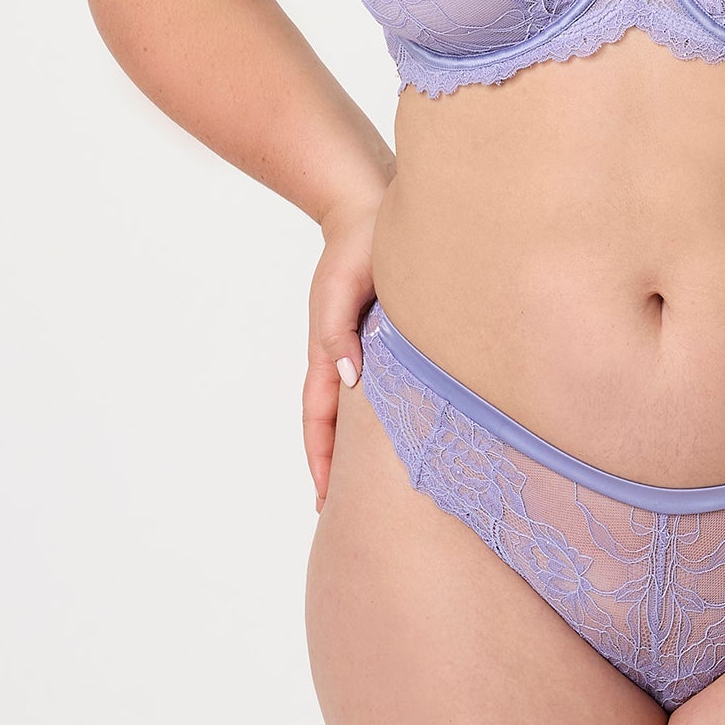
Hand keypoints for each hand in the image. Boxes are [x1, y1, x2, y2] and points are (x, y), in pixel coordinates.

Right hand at [303, 196, 381, 512]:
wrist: (371, 210)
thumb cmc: (357, 247)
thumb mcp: (342, 288)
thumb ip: (339, 332)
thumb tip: (348, 380)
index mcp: (328, 351)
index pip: (319, 418)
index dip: (321, 460)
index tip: (325, 500)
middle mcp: (345, 356)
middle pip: (336, 424)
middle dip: (338, 466)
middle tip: (348, 514)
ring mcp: (365, 347)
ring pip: (360, 409)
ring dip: (361, 445)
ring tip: (377, 486)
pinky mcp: (386, 335)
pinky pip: (384, 384)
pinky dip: (384, 414)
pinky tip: (404, 428)